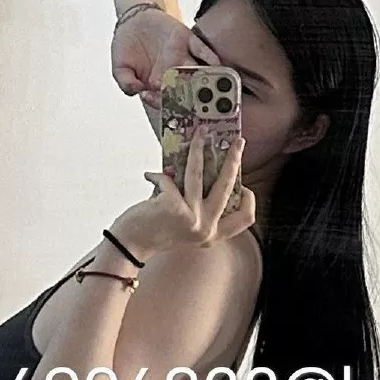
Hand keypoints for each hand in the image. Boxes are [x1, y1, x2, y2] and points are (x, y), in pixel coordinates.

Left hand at [106, 134, 253, 261]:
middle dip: (235, 159)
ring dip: (198, 149)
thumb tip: (207, 169)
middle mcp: (206, 228)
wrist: (130, 245)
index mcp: (213, 234)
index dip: (249, 199)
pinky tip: (150, 176)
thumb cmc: (156, 232)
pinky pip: (169, 179)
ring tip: (199, 134)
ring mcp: (191, 218)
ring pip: (198, 173)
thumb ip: (200, 206)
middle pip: (228, 186)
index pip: (245, 218)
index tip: (244, 184)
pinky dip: (158, 175)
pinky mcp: (173, 206)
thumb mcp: (187, 225)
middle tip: (237, 142)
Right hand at [110, 2, 223, 97]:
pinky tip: (215, 64)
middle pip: (187, 89)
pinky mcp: (188, 41)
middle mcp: (173, 73)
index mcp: (158, 84)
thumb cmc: (127, 45)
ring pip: (198, 72)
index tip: (163, 103)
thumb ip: (125, 82)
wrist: (133, 18)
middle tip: (199, 104)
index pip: (165, 99)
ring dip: (207, 81)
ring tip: (214, 89)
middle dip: (194, 98)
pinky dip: (209, 57)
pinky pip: (202, 50)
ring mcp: (182, 58)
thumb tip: (135, 91)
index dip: (165, 104)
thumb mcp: (120, 67)